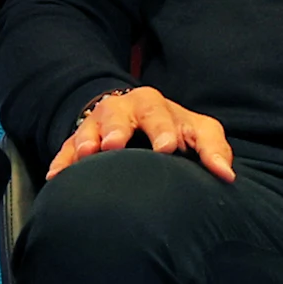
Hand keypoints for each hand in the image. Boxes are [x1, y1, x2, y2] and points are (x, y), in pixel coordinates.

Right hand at [47, 86, 235, 183]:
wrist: (136, 122)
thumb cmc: (173, 131)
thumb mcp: (197, 132)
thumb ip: (214, 150)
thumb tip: (226, 176)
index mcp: (154, 106)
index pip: (159, 114)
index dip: (162, 130)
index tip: (166, 148)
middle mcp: (123, 109)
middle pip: (118, 114)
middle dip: (118, 128)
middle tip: (116, 145)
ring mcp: (97, 124)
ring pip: (89, 128)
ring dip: (87, 141)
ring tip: (88, 154)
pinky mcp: (77, 141)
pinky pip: (66, 150)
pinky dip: (62, 162)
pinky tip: (56, 177)